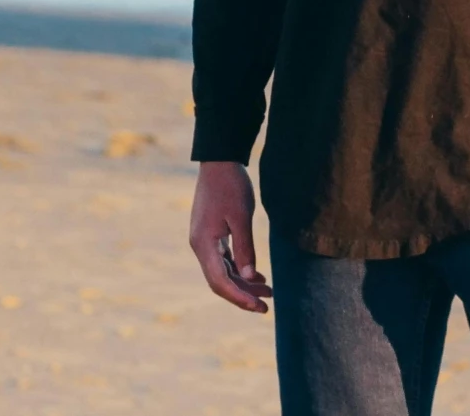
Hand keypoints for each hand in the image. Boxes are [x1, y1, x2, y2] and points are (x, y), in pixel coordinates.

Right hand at [189, 161, 272, 312]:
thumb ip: (245, 249)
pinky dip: (240, 270)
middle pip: (220, 281)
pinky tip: (257, 275)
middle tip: (267, 307)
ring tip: (268, 292)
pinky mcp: (211, 235)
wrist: (219, 161)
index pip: (220, 281)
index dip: (239, 298)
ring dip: (243, 284)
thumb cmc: (231, 186)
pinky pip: (224, 260)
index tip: (260, 307)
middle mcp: (200, 246)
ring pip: (223, 272)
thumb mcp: (241, 217)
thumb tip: (248, 278)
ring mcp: (204, 241)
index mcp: (204, 244)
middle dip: (243, 296)